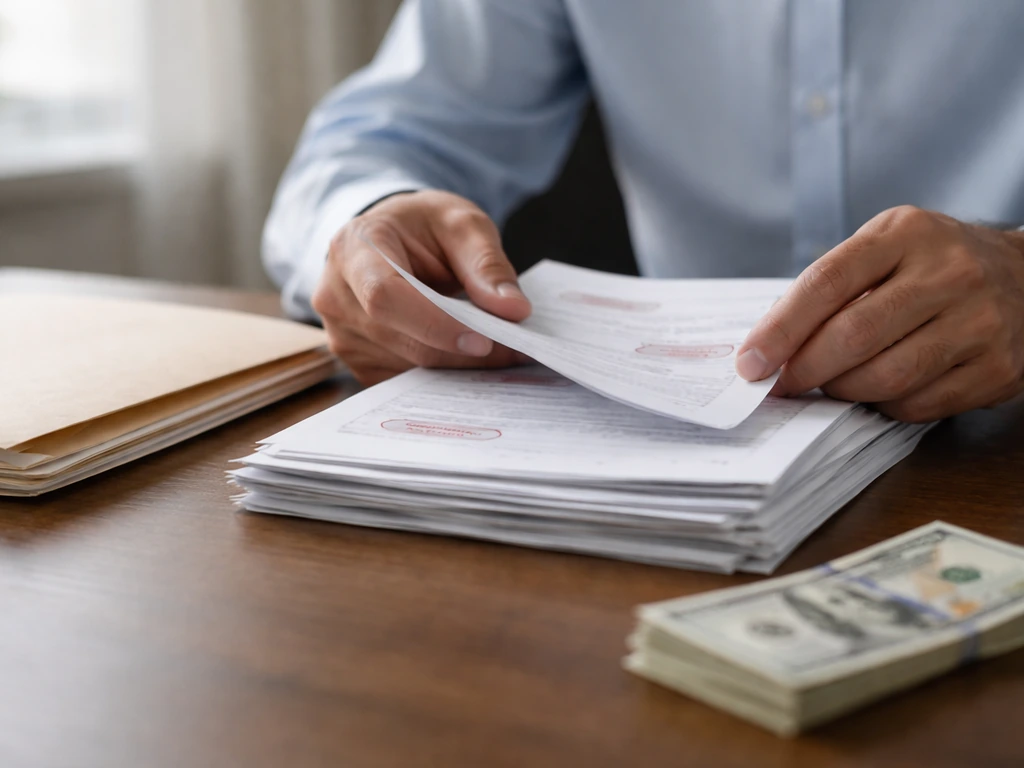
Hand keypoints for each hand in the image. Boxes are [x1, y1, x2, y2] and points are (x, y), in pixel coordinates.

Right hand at [311, 190, 530, 384]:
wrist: (391, 238)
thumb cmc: (423, 226)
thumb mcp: (461, 224)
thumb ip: (487, 264)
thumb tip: (514, 311)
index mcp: (353, 248)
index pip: (385, 297)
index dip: (434, 324)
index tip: (484, 340)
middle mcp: (336, 295)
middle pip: (401, 340)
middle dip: (462, 352)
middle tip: (517, 352)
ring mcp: (342, 334)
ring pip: (406, 368)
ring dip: (458, 367)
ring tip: (502, 352)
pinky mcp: (357, 362)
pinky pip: (404, 381)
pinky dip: (443, 376)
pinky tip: (471, 360)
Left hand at [736, 206, 1023, 421]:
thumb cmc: (934, 266)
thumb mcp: (886, 248)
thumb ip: (831, 287)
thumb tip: (767, 345)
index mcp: (906, 233)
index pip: (827, 282)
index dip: (781, 329)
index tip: (750, 362)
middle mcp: (949, 272)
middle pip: (854, 335)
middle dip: (804, 370)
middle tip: (781, 386)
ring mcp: (980, 321)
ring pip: (885, 377)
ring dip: (842, 391)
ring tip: (829, 385)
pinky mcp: (998, 368)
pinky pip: (918, 404)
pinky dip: (883, 406)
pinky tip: (877, 392)